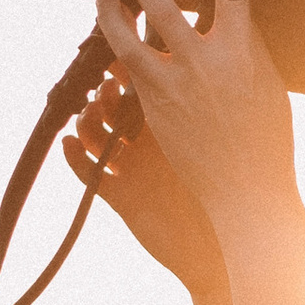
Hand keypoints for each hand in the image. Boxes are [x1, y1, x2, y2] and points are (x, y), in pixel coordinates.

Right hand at [62, 70, 227, 297]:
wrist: (226, 249)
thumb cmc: (234, 193)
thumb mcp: (216, 140)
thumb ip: (203, 105)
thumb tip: (202, 60)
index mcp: (175, 127)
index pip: (146, 89)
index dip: (129, 71)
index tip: (125, 55)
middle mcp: (152, 145)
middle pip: (115, 108)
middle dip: (105, 93)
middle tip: (107, 84)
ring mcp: (134, 170)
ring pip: (96, 137)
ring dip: (87, 121)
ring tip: (90, 112)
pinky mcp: (120, 197)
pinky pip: (88, 174)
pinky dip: (74, 157)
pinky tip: (69, 142)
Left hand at [94, 0, 297, 228]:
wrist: (246, 187)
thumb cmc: (266, 140)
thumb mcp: (269, 83)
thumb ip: (250, 47)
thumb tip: (238, 20)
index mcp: (241, 49)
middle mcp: (203, 61)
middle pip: (160, 3)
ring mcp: (172, 84)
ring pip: (126, 37)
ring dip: (109, 13)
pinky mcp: (152, 107)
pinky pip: (126, 71)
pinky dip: (117, 52)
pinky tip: (110, 43)